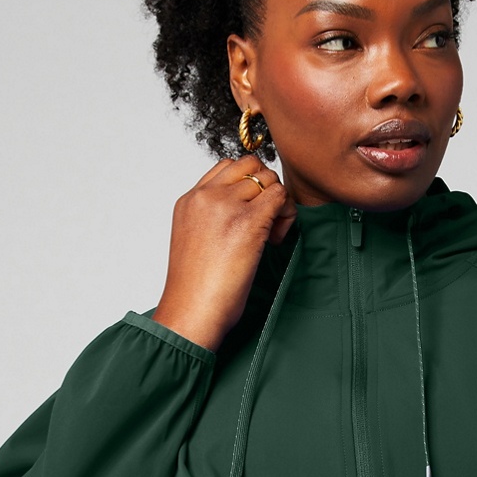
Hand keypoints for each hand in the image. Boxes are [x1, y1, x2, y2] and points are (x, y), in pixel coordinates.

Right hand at [152, 156, 298, 352]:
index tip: (246, 218)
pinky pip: (280, 196)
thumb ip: (213, 220)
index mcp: (190, 200)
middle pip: (250, 166)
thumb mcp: (196, 242)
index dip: (247, 188)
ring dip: (278, 203)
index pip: (227, 168)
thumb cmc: (196, 290)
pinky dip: (287, 215)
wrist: (191, 311)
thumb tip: (241, 216)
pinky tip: (275, 240)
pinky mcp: (247, 221)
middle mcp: (206, 196)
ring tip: (269, 236)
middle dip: (264, 189)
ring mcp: (226, 206)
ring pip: (268, 178)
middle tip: (263, 224)